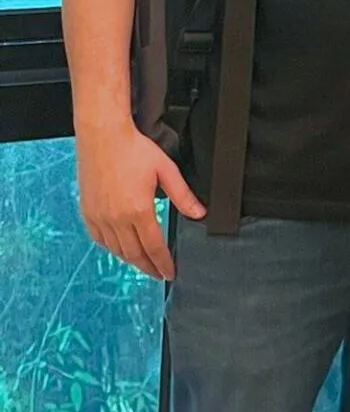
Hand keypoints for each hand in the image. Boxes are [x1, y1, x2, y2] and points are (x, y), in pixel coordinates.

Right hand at [76, 124, 204, 281]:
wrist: (103, 137)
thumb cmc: (134, 150)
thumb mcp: (166, 170)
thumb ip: (183, 195)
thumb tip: (199, 213)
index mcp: (138, 210)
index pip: (154, 247)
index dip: (163, 263)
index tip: (169, 273)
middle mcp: (116, 219)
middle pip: (134, 254)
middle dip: (148, 267)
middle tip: (158, 274)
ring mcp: (99, 218)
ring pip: (117, 250)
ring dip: (131, 260)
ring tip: (143, 263)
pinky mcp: (88, 214)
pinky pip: (100, 240)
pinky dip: (113, 249)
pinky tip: (121, 248)